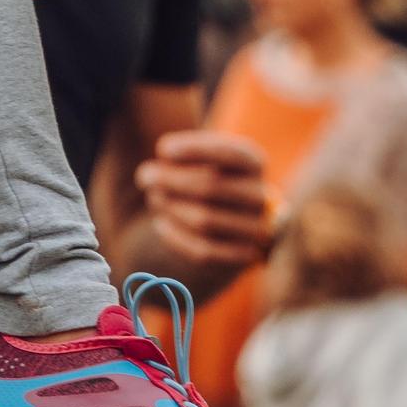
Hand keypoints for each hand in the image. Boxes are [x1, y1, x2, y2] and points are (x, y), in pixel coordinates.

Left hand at [133, 129, 276, 274]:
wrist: (224, 220)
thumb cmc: (204, 175)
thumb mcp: (200, 155)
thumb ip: (182, 152)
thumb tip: (160, 161)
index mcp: (254, 162)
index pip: (230, 153)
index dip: (195, 149)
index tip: (162, 149)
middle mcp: (261, 196)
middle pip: (211, 187)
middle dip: (170, 179)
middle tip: (144, 175)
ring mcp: (255, 230)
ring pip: (204, 220)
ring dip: (170, 207)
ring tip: (153, 197)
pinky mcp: (243, 257)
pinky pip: (203, 251)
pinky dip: (176, 236)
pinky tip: (160, 223)